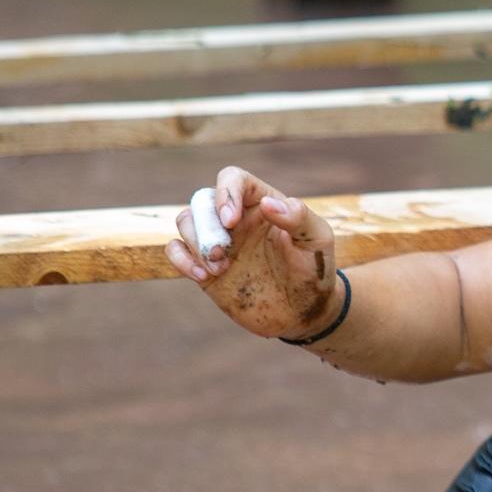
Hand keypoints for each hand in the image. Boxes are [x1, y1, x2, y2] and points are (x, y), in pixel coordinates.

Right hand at [165, 166, 341, 340]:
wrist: (303, 313)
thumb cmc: (313, 271)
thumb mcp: (316, 241)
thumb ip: (298, 217)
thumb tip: (268, 203)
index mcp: (261, 203)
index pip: (233, 178)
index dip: (226, 192)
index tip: (231, 220)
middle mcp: (236, 218)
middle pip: (202, 200)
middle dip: (207, 224)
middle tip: (223, 252)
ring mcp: (219, 242)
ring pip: (186, 222)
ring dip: (197, 243)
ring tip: (220, 269)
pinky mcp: (205, 267)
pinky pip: (176, 250)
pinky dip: (180, 258)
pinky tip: (203, 276)